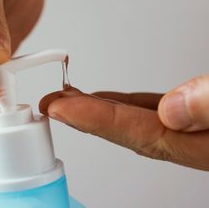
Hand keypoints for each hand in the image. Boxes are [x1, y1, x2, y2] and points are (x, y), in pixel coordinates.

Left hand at [40, 76, 208, 170]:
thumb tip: (172, 110)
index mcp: (202, 145)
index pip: (137, 133)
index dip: (95, 121)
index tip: (60, 108)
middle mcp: (188, 142)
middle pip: (125, 132)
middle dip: (83, 118)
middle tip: (50, 104)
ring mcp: (186, 131)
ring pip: (131, 121)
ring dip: (96, 110)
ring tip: (67, 98)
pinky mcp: (187, 118)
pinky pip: (144, 112)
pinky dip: (119, 106)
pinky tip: (104, 100)